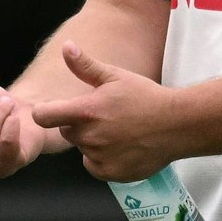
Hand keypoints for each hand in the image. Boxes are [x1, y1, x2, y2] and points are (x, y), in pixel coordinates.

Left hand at [30, 41, 177, 181]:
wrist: (177, 125)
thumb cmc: (146, 97)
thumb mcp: (115, 76)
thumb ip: (85, 66)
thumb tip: (67, 47)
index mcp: (86, 111)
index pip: (44, 117)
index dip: (44, 113)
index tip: (51, 112)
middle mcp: (89, 137)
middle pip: (67, 132)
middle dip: (79, 125)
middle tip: (104, 117)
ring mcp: (100, 157)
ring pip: (83, 149)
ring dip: (93, 142)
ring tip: (118, 131)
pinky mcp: (110, 173)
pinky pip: (94, 166)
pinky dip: (103, 159)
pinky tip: (121, 147)